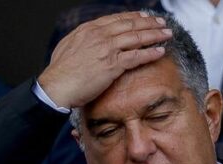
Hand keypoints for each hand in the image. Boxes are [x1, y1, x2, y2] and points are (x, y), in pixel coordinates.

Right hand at [38, 12, 171, 109]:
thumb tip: (86, 40)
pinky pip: (137, 56)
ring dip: (155, 34)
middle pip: (130, 24)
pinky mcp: (112, 65)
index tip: (144, 17)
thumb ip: (81, 40)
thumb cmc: (59, 72)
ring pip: (137, 37)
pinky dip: (150, 53)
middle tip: (161, 23)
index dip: (133, 17)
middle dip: (149, 23)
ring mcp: (107, 49)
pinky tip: (160, 51)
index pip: (116, 19)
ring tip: (167, 34)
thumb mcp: (67, 46)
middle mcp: (100, 35)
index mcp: (88, 29)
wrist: (56, 86)